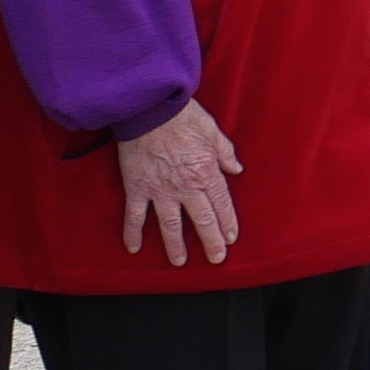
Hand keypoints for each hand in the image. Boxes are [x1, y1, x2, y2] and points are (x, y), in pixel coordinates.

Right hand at [114, 101, 242, 265]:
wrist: (149, 108)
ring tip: (180, 262)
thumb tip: (236, 168)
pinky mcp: (137, 187)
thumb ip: (225, 152)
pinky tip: (134, 248)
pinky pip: (134, 215)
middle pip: (202, 219)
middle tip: (216, 258)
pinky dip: (133, 233)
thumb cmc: (182, 115)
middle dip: (211, 241)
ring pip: (170, 224)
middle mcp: (185, 186)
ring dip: (175, 245)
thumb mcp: (212, 131)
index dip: (227, 222)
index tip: (231, 238)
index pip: (221, 203)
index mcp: (206, 172)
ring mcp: (160, 190)